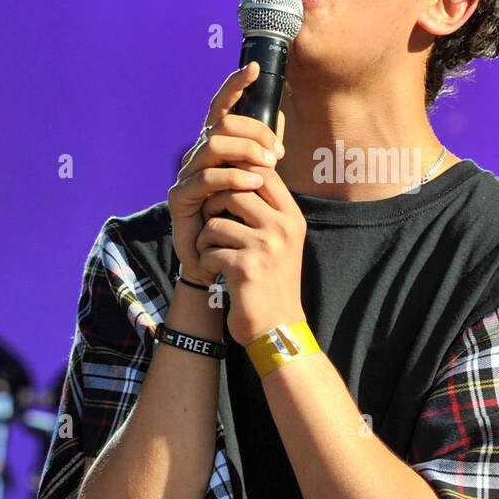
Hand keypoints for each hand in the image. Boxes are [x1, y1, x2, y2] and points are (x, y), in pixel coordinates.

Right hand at [167, 62, 286, 288]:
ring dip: (246, 153)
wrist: (215, 258)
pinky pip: (206, 178)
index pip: (221, 108)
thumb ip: (260, 156)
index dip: (235, 86)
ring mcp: (185, 174)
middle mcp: (196, 155)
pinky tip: (253, 184)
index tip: (255, 67)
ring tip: (269, 166)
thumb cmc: (236, 218)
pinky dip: (233, 178)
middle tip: (276, 153)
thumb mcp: (253, 182)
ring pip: (214, 147)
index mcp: (213, 147)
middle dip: (253, 132)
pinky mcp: (179, 197)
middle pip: (222, 126)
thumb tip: (280, 124)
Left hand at [196, 143, 306, 346]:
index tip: (220, 189)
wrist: (277, 328)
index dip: (236, 173)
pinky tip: (217, 276)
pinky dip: (206, 264)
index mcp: (292, 217)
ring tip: (213, 255)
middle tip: (211, 228)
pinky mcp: (245, 267)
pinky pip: (209, 251)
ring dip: (206, 240)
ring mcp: (266, 246)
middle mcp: (283, 227)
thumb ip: (265, 209)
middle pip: (234, 191)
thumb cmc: (272, 281)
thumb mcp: (279, 241)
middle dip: (213, 206)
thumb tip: (236, 171)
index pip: (263, 173)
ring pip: (216, 222)